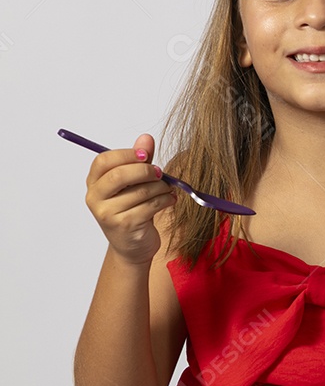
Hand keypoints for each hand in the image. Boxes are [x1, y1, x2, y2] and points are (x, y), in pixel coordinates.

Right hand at [84, 133, 176, 265]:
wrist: (132, 247)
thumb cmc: (132, 210)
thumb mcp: (134, 183)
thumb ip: (139, 160)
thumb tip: (146, 138)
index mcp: (94, 183)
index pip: (104, 161)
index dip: (126, 154)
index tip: (145, 155)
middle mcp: (96, 198)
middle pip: (119, 175)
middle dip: (145, 171)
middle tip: (160, 173)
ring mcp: (108, 214)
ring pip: (140, 191)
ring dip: (160, 187)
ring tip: (167, 189)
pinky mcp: (125, 226)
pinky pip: (150, 206)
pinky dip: (165, 200)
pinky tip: (170, 200)